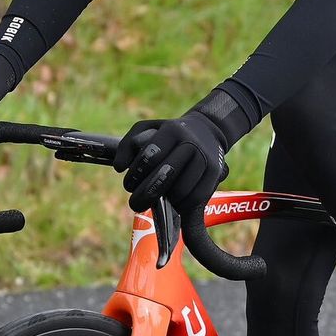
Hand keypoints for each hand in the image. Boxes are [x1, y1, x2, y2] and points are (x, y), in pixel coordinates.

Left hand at [114, 112, 230, 212]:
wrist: (207, 131)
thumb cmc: (169, 135)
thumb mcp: (146, 130)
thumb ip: (127, 146)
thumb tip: (120, 167)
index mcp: (172, 131)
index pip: (150, 156)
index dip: (136, 175)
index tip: (129, 185)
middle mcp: (191, 143)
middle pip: (165, 176)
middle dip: (146, 195)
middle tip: (136, 204)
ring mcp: (206, 158)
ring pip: (181, 191)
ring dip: (165, 202)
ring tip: (158, 201)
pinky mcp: (215, 173)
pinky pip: (196, 198)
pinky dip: (182, 206)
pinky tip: (173, 203)